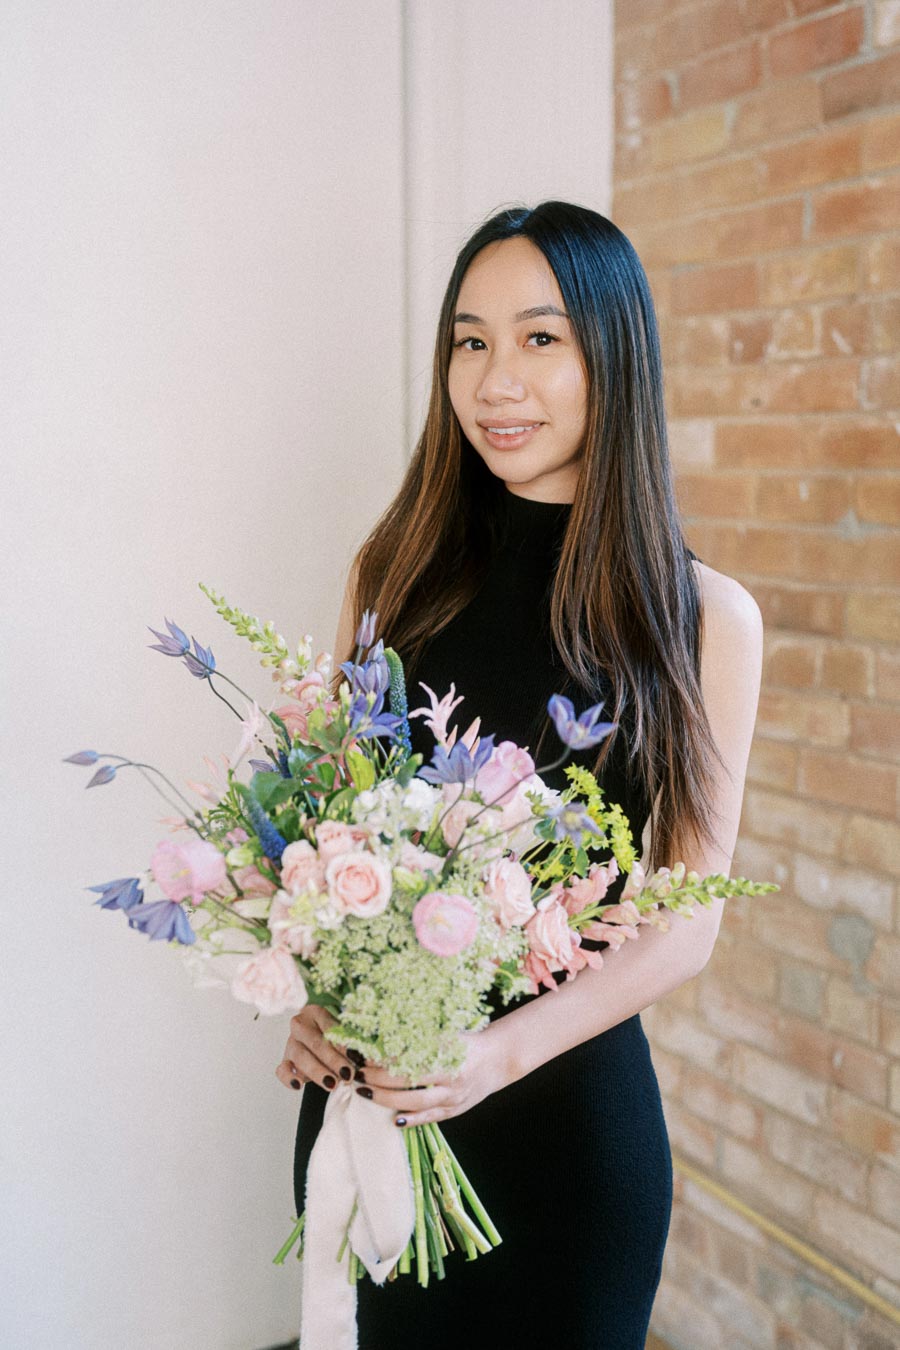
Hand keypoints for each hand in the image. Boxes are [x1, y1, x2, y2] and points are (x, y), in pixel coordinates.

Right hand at [275, 1003, 355, 1093]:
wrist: (316, 1041)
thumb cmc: (333, 1036)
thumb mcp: (344, 1033)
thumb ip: (354, 1042)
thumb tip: (370, 1060)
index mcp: (315, 1013)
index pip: (330, 1028)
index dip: (343, 1044)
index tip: (356, 1057)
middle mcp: (300, 1025)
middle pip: (315, 1043)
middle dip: (333, 1060)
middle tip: (348, 1074)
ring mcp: (290, 1043)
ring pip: (301, 1057)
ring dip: (317, 1072)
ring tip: (332, 1084)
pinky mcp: (285, 1061)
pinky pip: (282, 1070)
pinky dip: (289, 1078)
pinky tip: (298, 1085)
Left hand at [353, 1024, 510, 1127]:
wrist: (499, 1059)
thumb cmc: (467, 1042)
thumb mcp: (447, 1034)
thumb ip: (421, 1037)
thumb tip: (384, 1034)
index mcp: (448, 1053)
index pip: (409, 1057)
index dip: (385, 1058)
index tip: (365, 1054)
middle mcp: (451, 1076)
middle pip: (408, 1082)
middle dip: (379, 1079)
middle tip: (358, 1074)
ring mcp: (454, 1096)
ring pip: (415, 1102)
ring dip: (386, 1099)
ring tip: (365, 1092)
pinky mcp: (455, 1110)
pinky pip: (430, 1118)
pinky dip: (412, 1120)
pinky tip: (394, 1120)